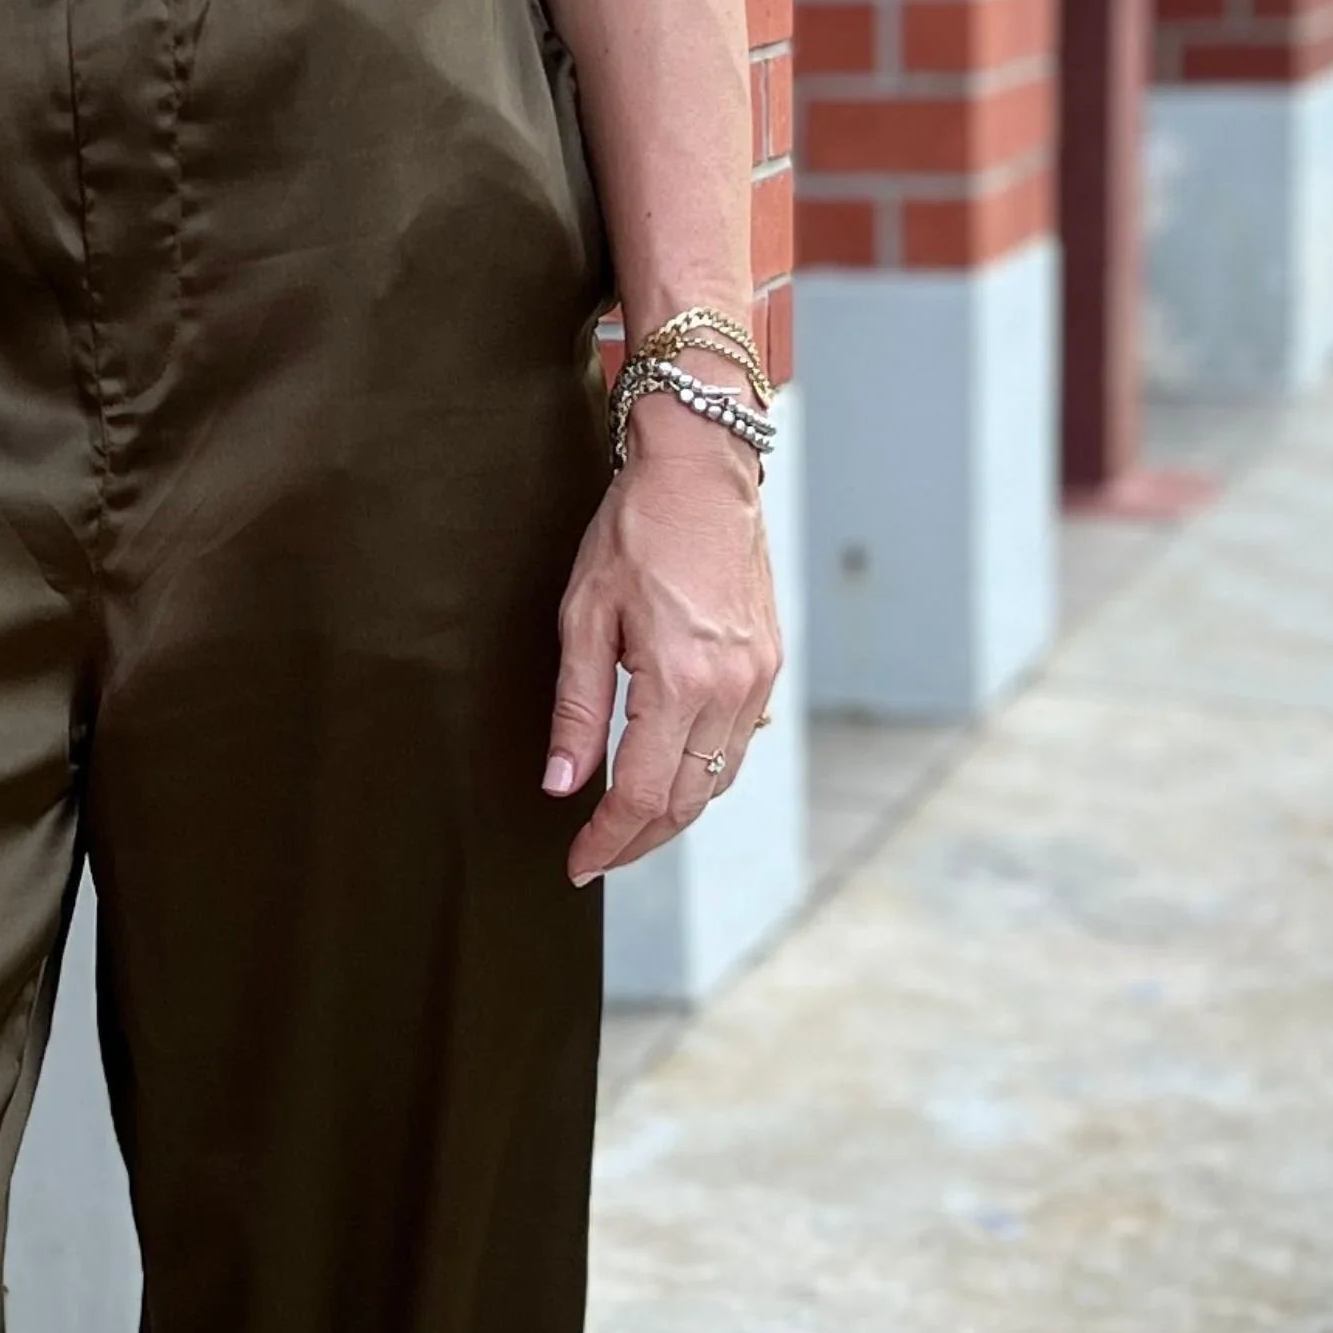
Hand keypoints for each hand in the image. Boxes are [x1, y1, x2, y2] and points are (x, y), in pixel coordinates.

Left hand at [543, 390, 782, 883]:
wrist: (700, 470)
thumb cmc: (634, 530)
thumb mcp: (584, 614)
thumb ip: (575, 707)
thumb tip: (563, 784)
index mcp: (680, 680)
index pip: (642, 793)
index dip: (607, 839)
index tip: (577, 863)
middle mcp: (731, 691)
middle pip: (686, 800)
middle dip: (639, 839)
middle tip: (596, 856)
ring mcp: (758, 680)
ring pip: (717, 779)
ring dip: (673, 812)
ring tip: (627, 825)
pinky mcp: (769, 664)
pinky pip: (738, 743)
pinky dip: (704, 772)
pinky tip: (671, 772)